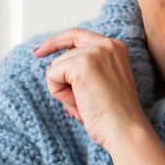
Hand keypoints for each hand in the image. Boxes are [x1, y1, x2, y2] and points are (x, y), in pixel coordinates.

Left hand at [34, 27, 148, 150]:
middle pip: (63, 52)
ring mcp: (94, 52)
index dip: (56, 42)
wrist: (124, 129)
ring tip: (85, 103)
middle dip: (62, 77)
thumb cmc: (114, 114)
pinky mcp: (81, 63)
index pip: (77, 35)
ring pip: (57, 66)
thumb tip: (55, 71)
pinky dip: (59, 93)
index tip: (39, 51)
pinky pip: (52, 76)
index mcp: (115, 47)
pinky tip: (79, 102)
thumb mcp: (103, 83)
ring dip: (63, 90)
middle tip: (78, 98)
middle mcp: (107, 44)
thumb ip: (86, 69)